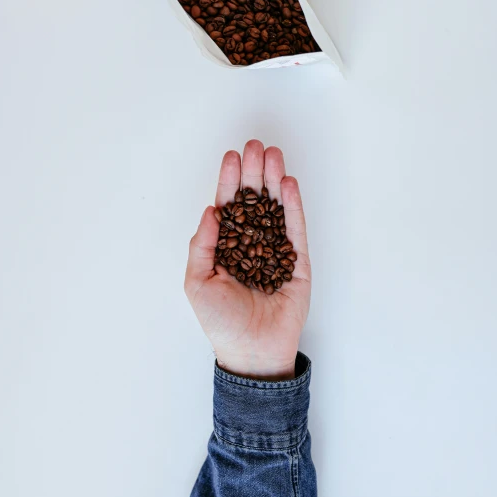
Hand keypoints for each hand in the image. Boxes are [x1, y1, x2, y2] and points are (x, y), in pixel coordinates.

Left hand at [184, 140, 310, 380]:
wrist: (252, 351)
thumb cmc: (220, 320)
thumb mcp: (198, 281)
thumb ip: (203, 245)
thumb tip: (210, 210)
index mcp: (227, 246)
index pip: (229, 206)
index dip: (229, 181)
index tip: (231, 156)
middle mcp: (252, 243)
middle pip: (254, 200)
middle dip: (253, 172)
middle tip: (255, 145)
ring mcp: (276, 250)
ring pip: (276, 207)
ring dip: (274, 180)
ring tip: (273, 155)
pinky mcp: (298, 261)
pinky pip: (296, 228)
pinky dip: (293, 205)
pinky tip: (288, 183)